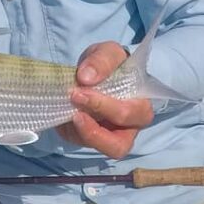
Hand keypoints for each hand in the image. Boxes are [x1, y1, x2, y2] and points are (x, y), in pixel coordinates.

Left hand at [56, 41, 153, 158]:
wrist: (93, 70)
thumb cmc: (108, 64)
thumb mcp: (107, 53)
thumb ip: (102, 61)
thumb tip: (87, 77)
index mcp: (140, 106)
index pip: (134, 115)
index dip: (109, 107)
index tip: (83, 89)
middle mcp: (128, 127)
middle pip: (120, 144)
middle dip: (95, 127)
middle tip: (75, 100)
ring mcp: (108, 136)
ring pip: (100, 150)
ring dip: (83, 134)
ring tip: (70, 114)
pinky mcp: (87, 137)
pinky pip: (79, 142)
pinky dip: (69, 129)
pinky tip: (64, 112)